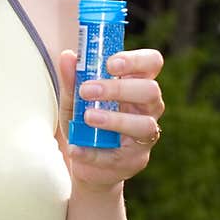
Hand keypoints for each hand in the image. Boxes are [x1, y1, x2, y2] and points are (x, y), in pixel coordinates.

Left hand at [59, 47, 164, 190]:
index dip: (137, 60)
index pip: (152, 63)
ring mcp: (144, 136)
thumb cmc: (86, 123)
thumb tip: (67, 56)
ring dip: (114, 120)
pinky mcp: (134, 160)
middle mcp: (148, 108)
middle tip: (87, 90)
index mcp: (137, 84)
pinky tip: (75, 148)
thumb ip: (72, 80)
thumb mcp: (74, 100)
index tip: (110, 64)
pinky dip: (92, 152)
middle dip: (119, 89)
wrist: (86, 163)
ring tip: (87, 117)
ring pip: (144, 124)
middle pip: (151, 91)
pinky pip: (117, 156)